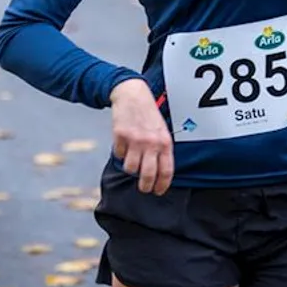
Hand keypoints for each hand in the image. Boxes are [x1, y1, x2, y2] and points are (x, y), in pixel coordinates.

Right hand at [109, 79, 174, 194]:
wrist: (133, 95)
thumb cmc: (149, 114)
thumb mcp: (161, 130)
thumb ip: (161, 149)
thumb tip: (159, 172)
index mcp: (165, 142)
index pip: (166, 170)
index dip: (162, 185)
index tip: (158, 191)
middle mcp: (151, 142)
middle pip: (148, 175)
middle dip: (145, 186)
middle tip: (144, 188)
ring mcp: (135, 140)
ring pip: (131, 168)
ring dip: (131, 168)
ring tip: (133, 159)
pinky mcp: (120, 136)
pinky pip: (119, 155)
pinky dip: (121, 153)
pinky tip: (124, 144)